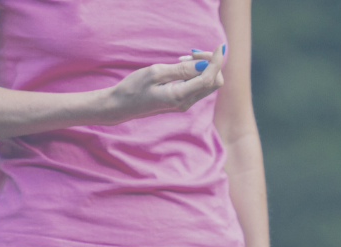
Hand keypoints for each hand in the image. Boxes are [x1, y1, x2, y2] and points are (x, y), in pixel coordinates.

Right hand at [98, 46, 225, 123]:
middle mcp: (186, 103)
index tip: (218, 46)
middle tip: (191, 52)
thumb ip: (181, 70)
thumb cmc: (135, 88)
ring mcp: (185, 103)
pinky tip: (181, 64)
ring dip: (202, 67)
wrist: (122, 106)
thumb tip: (203, 64)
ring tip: (182, 58)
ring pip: (207, 84)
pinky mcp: (182, 101)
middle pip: (213, 83)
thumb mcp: (156, 73)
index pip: (209, 79)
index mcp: (180, 96)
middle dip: (210, 64)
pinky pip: (197, 86)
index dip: (216, 62)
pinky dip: (195, 73)